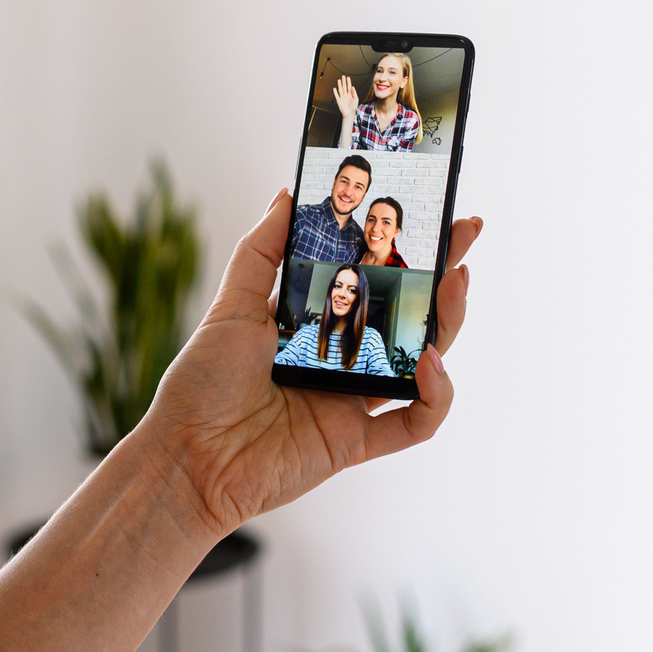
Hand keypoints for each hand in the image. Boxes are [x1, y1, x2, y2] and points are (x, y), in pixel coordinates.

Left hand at [130, 191, 483, 540]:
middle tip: (466, 233)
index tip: (434, 210)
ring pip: (423, 363)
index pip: (374, 279)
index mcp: (317, 324)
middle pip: (409, 315)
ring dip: (447, 324)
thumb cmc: (201, 384)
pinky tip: (429, 365)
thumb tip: (286, 194)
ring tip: (455, 285)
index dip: (406, 249)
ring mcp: (352, 401)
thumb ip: (260, 252)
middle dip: (444, 274)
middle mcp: (341, 359)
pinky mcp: (355, 442)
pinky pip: (413, 424)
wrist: (186, 457)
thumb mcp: (230, 308)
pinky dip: (434, 398)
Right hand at [332, 74, 359, 125]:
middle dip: (344, 82)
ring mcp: (342, 97)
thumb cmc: (353, 107)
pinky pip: (336, 95)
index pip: (349, 87)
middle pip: (344, 87)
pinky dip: (335, 92)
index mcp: (350, 94)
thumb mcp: (356, 99)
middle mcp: (346, 95)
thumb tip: (352, 87)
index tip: (348, 78)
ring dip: (339, 85)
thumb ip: (354, 93)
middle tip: (343, 76)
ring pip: (340, 89)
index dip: (348, 82)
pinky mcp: (339, 101)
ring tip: (339, 80)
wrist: (349, 113)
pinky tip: (334, 88)